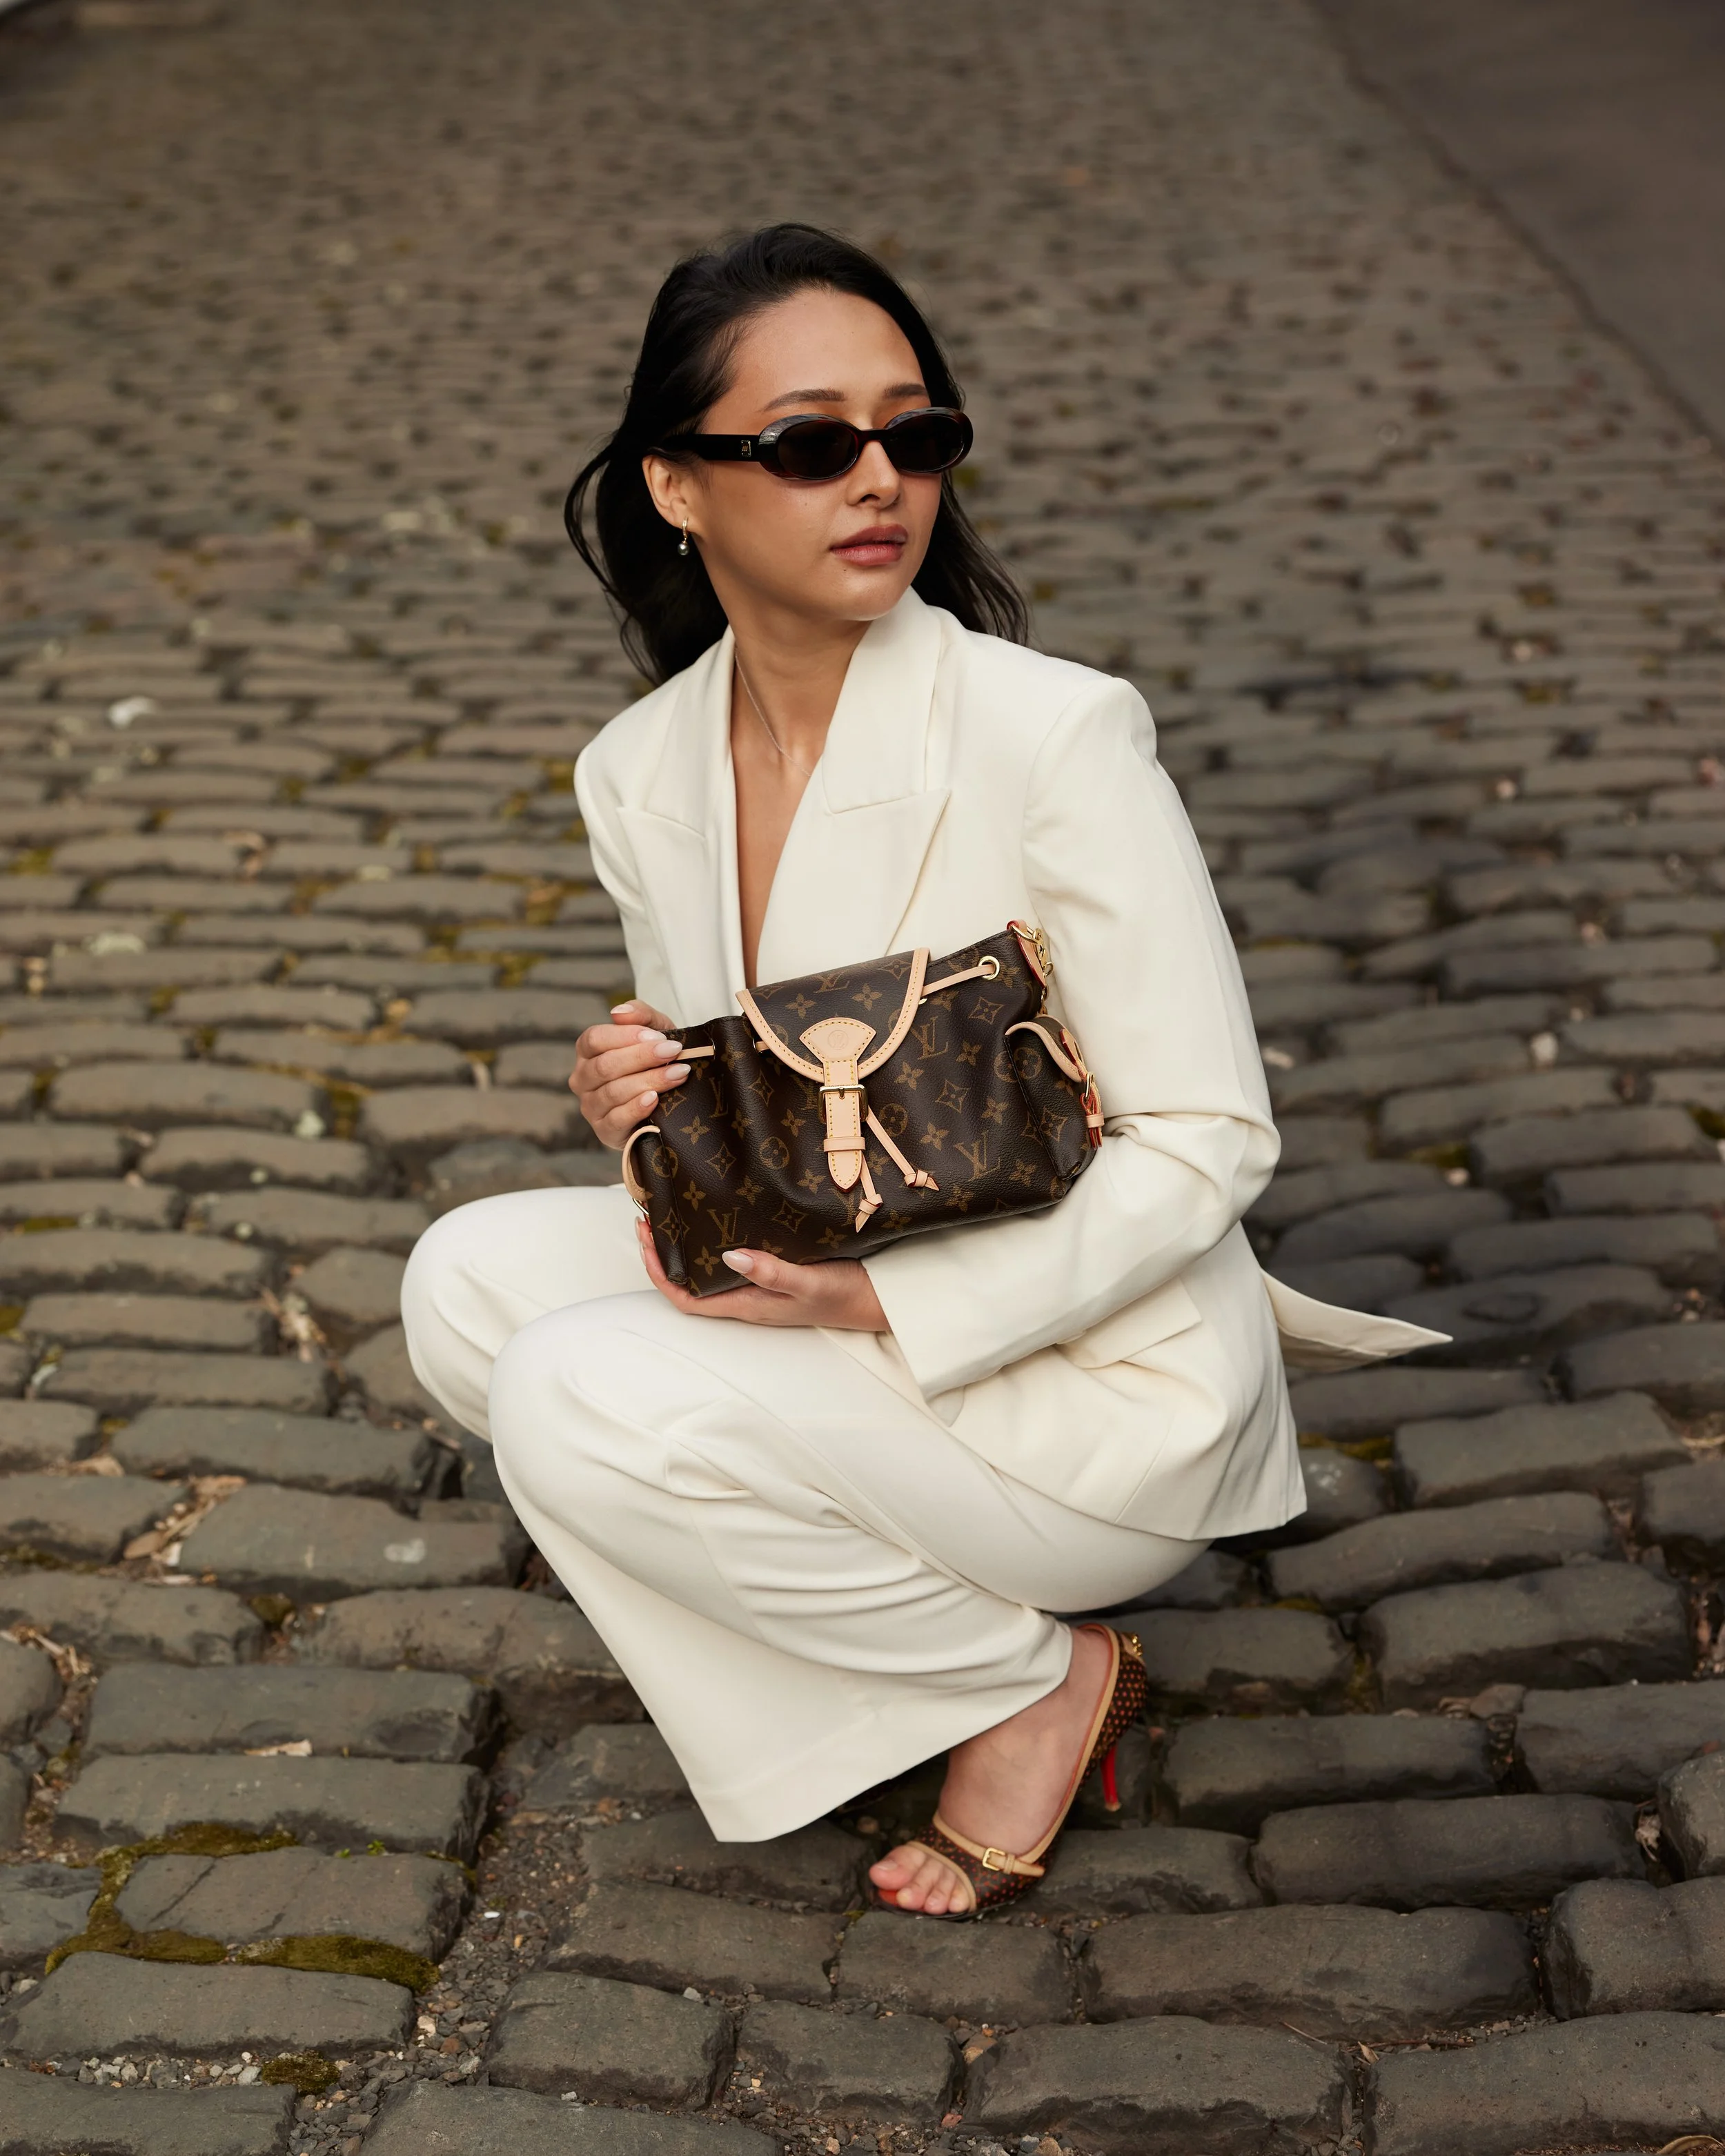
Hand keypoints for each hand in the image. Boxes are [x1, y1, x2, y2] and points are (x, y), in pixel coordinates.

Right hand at [571, 998, 688, 1148]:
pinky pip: (617, 1119)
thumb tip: (619, 1012)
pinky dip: (636, 1107)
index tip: (659, 1036)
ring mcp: (590, 1107)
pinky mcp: (604, 1131)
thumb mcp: (655, 1033)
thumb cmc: (656, 1061)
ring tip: (678, 1073)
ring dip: (649, 1081)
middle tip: (675, 1051)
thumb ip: (641, 1015)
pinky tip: (655, 1098)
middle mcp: (582, 1079)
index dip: (626, 1036)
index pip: (595, 1038)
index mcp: (587, 1052)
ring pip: (614, 1091)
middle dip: (643, 1057)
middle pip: (605, 1065)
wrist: (667, 1103)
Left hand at [635, 1220, 889, 1331]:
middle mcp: (746, 1298)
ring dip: (685, 1246)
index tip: (646, 1241)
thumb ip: (770, 1271)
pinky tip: (717, 1218)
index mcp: (747, 1304)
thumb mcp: (808, 1281)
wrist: (878, 1301)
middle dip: (664, 1254)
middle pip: (689, 1282)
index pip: (685, 1299)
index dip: (659, 1274)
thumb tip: (727, 1256)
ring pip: (707, 1271)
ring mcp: (759, 1287)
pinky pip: (731, 1260)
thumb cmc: (845, 1295)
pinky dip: (713, 1240)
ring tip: (672, 1213)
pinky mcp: (773, 1273)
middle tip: (649, 1217)